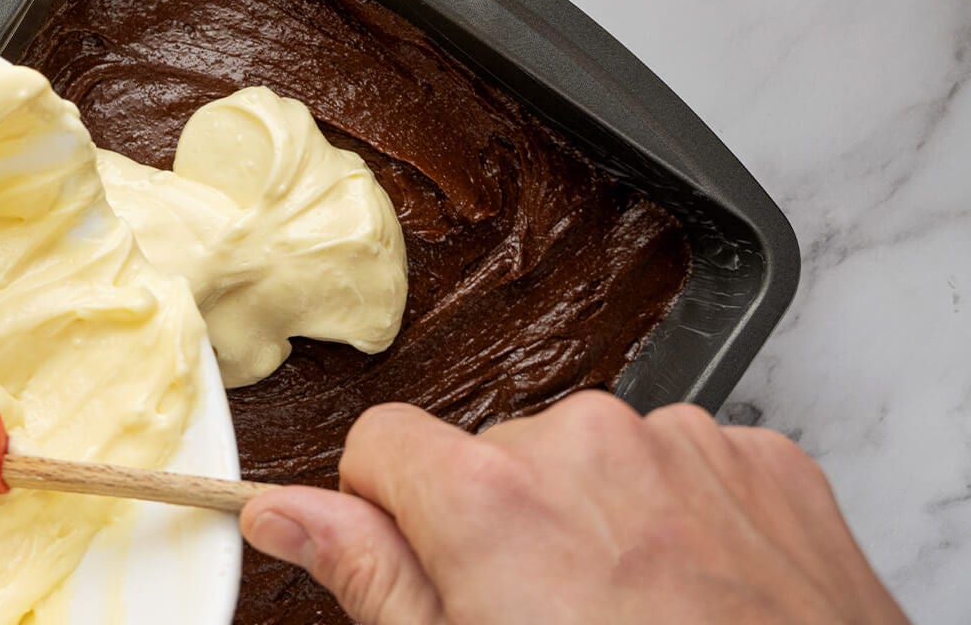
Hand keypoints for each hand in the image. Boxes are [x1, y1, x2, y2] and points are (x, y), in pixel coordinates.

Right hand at [241, 392, 906, 624]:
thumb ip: (370, 576)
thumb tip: (281, 511)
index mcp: (490, 499)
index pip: (381, 442)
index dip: (390, 512)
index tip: (428, 568)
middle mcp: (584, 442)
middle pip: (492, 453)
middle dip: (503, 523)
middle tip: (549, 619)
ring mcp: (684, 443)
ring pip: (589, 457)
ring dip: (595, 519)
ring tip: (636, 614)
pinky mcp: (765, 459)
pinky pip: (682, 461)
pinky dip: (680, 517)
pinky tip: (700, 595)